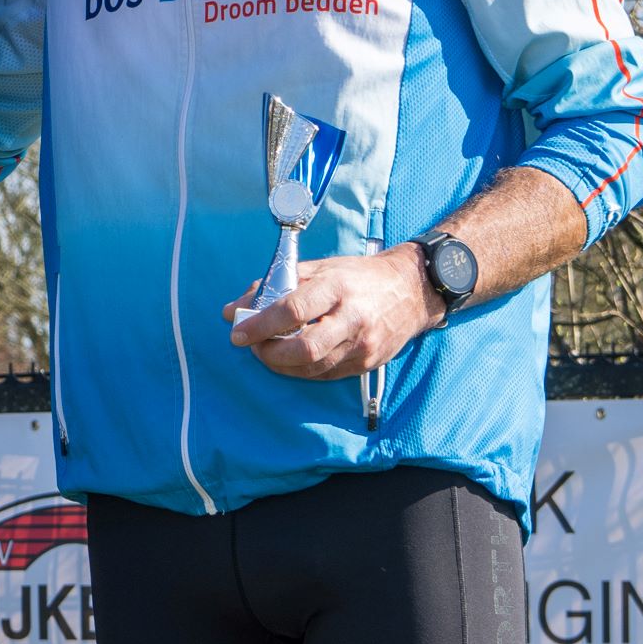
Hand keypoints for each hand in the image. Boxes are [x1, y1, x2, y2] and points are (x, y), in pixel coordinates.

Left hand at [223, 245, 437, 379]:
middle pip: (305, 348)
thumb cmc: (359, 276)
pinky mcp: (367, 363)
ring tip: (267, 352)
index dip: (260, 324)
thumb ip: (274, 287)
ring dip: (282, 365)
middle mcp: (353, 318)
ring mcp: (363, 344)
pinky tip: (290, 360)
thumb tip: (231, 310)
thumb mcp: (319, 268)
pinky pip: (326, 375)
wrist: (412, 290)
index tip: (237, 332)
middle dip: (270, 353)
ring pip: (314, 367)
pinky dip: (302, 370)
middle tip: (253, 346)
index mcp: (337, 287)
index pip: (293, 309)